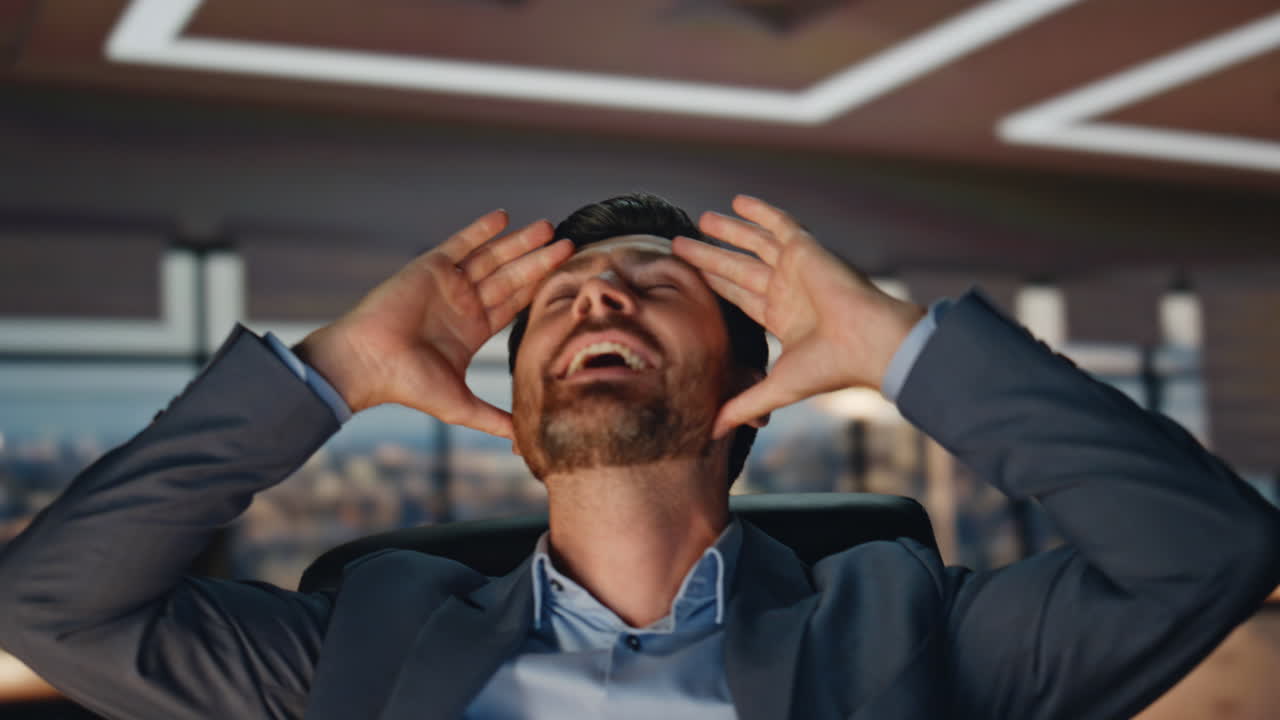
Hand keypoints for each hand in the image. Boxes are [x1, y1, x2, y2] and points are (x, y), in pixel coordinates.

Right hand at [296, 210, 572, 438]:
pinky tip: (503, 216)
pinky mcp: (429, 266)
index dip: (540, 290)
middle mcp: (463, 304)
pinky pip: (460, 243)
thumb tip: (524, 445)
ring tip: (547, 227)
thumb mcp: (461, 407)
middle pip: (510, 277)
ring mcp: (447, 284)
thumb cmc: (409, 385)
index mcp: (473, 329)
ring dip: (518, 242)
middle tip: (569, 244)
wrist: (368, 363)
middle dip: (538, 261)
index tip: (568, 278)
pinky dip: (480, 230)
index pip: (515, 305)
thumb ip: (495, 420)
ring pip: (491, 258)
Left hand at [673, 195, 923, 438]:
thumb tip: (711, 433)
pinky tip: (737, 201)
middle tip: (679, 245)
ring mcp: (797, 269)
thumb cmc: (829, 368)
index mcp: (782, 317)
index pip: (739, 297)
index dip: (714, 286)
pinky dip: (760, 212)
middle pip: (738, 268)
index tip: (687, 278)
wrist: (868, 344)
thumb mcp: (775, 388)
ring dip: (727, 231)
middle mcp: (787, 290)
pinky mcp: (806, 250)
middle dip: (709, 256)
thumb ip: (742, 405)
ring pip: (754, 244)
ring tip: (699, 219)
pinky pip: (780, 224)